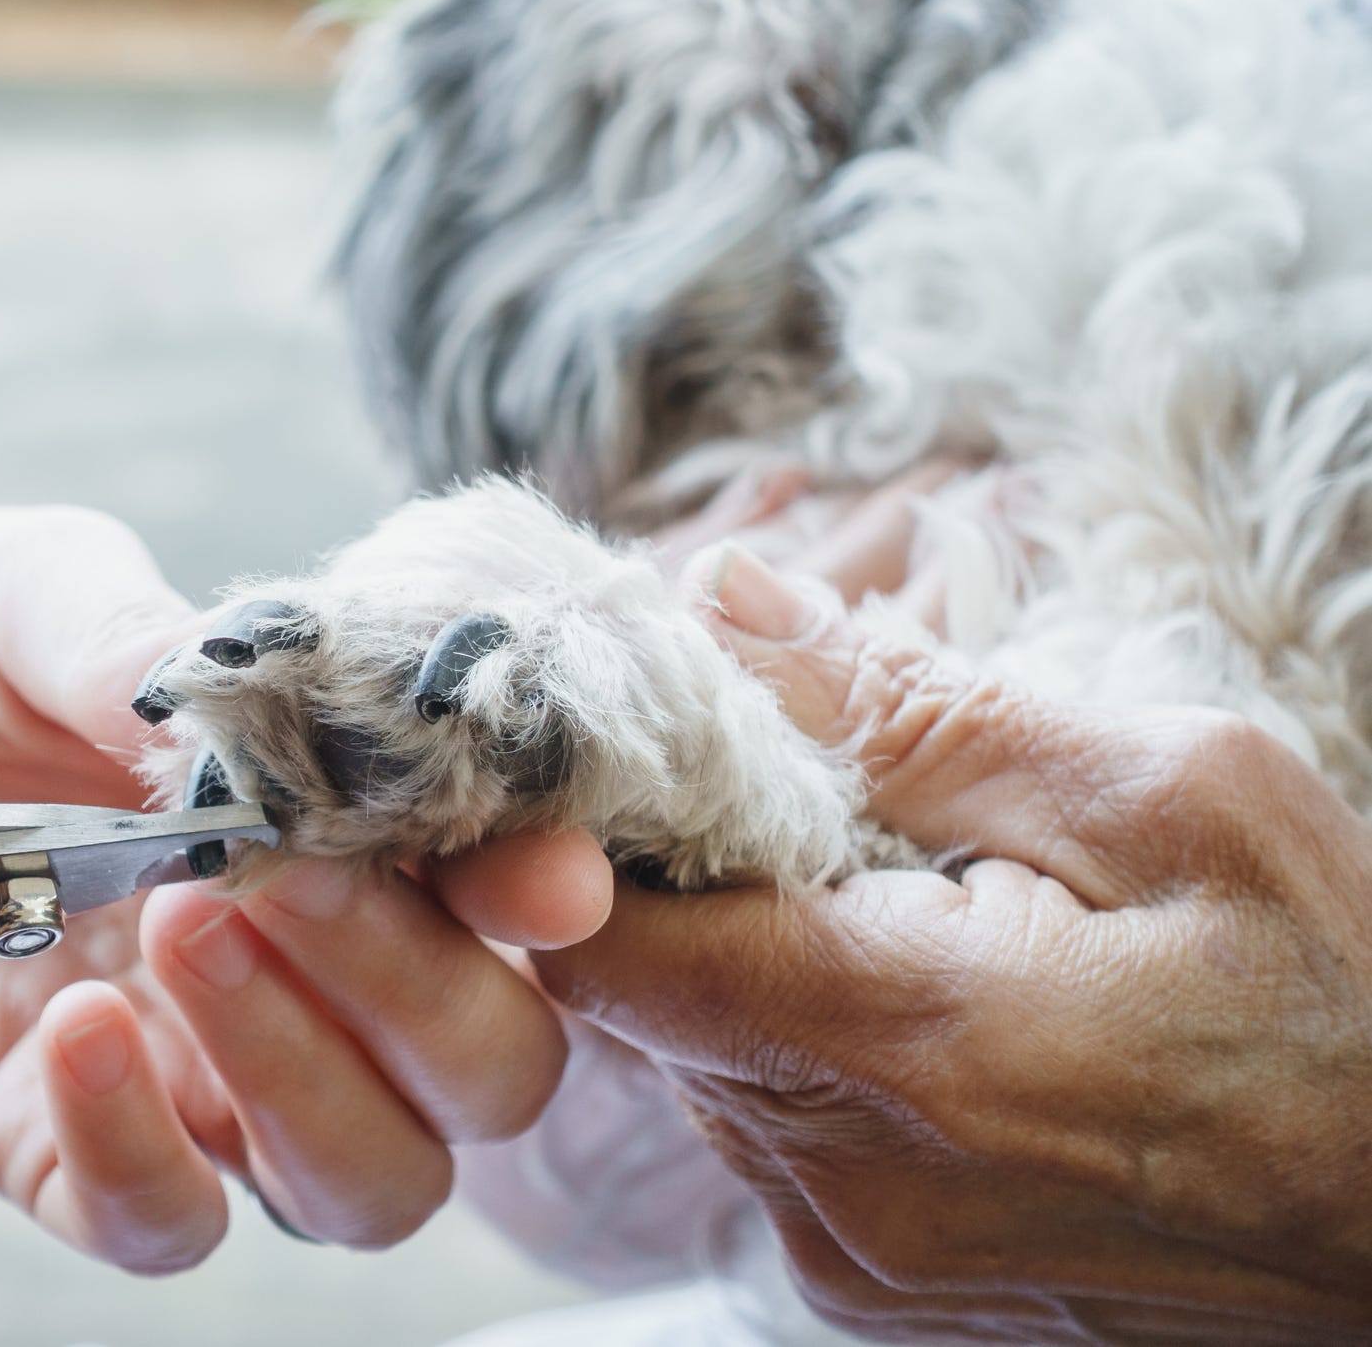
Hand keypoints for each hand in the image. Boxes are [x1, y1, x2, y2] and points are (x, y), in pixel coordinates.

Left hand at [0, 508, 610, 1271]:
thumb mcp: (15, 590)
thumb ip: (150, 647)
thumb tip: (268, 733)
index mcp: (315, 815)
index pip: (499, 885)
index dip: (548, 892)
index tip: (534, 883)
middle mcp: (288, 960)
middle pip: (482, 1069)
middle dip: (425, 991)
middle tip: (288, 884)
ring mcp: (183, 1069)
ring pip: (368, 1180)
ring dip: (309, 1077)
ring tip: (179, 931)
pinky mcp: (51, 1144)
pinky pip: (167, 1225)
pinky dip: (146, 1153)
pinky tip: (74, 1029)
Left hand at [535, 546, 1371, 1343]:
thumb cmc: (1345, 1002)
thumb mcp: (1166, 796)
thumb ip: (911, 709)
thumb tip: (723, 604)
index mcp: (904, 1042)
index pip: (600, 940)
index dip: (586, 832)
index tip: (647, 749)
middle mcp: (841, 1179)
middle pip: (640, 995)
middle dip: (689, 877)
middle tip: (811, 800)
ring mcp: (853, 1254)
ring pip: (695, 1061)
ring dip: (753, 961)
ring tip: (900, 902)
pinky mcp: (875, 1286)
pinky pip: (769, 1135)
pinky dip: (805, 1049)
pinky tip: (930, 1003)